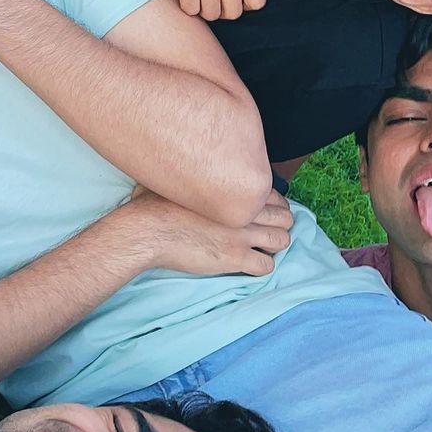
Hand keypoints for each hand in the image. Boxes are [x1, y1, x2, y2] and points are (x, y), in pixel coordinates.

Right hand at [120, 187, 292, 276]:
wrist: (146, 231)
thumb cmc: (151, 204)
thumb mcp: (169, 178)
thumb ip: (181, 174)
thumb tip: (166, 165)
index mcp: (232, 188)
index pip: (273, 195)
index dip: (272, 205)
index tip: (263, 211)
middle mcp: (242, 210)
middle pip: (285, 217)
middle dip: (279, 225)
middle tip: (266, 231)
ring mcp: (241, 235)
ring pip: (282, 241)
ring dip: (274, 245)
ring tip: (261, 247)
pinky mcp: (234, 258)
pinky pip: (266, 266)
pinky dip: (261, 266)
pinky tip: (248, 263)